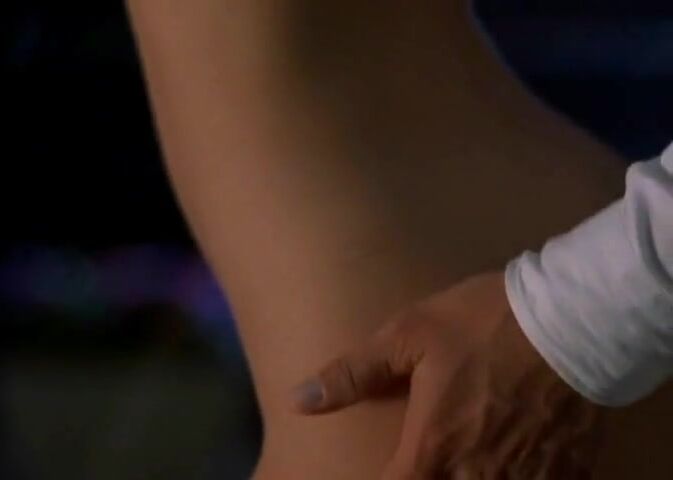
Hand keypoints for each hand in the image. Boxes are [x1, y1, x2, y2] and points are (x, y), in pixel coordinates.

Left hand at [289, 271, 606, 478]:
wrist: (573, 316)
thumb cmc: (485, 323)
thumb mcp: (409, 335)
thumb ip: (354, 374)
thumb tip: (299, 400)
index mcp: (434, 447)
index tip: (385, 473)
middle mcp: (478, 477)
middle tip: (431, 460)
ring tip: (465, 463)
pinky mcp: (566, 471)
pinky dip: (520, 479)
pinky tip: (513, 465)